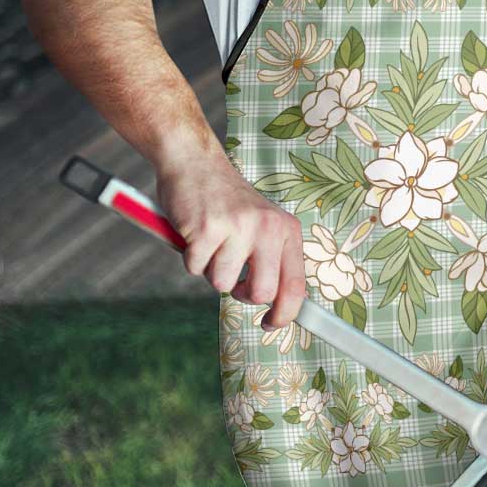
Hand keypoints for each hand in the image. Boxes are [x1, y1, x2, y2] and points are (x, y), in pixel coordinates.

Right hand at [155, 150, 305, 328]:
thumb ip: (273, 258)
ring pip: (222, 284)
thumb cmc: (227, 202)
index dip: (285, 314)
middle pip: (261, 293)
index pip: (296, 285)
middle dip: (242, 294)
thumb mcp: (263, 224)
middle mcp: (268, 228)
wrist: (195, 162)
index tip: (271, 324)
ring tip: (212, 242)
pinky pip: (195, 269)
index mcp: (287, 229)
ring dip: (211, 270)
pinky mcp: (207, 229)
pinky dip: (190, 258)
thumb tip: (279, 305)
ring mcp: (238, 227)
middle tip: (233, 278)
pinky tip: (195, 234)